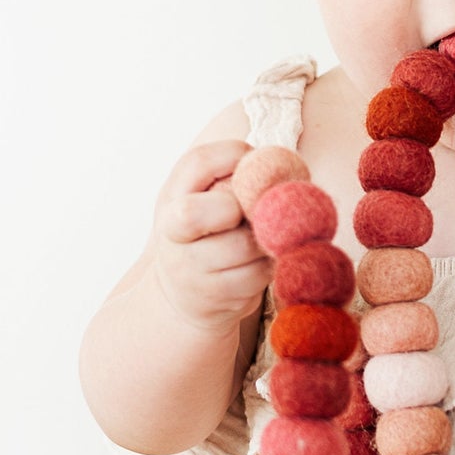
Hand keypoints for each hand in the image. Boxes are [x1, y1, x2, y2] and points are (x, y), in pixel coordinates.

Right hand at [150, 138, 272, 329]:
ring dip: (266, 238)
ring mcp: (189, 269)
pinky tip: (262, 260)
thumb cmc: (208, 235)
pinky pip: (257, 274)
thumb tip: (284, 165)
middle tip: (251, 212)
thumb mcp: (206, 201)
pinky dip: (269, 264)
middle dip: (236, 207)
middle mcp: (171, 233)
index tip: (256, 163)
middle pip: (194, 213)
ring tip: (266, 236)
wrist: (183, 298)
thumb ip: (235, 181)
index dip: (235, 156)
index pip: (196, 163)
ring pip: (243, 246)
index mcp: (171, 196)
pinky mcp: (215, 296)